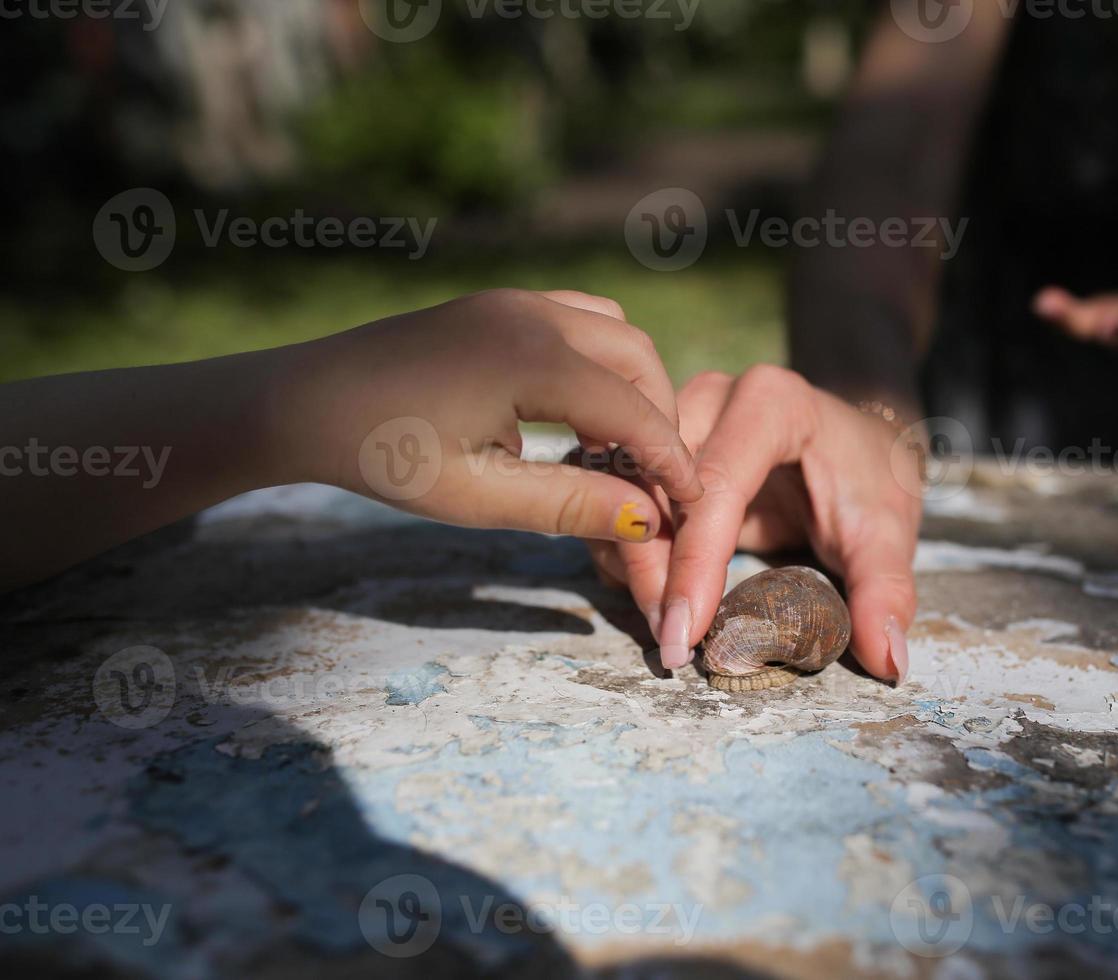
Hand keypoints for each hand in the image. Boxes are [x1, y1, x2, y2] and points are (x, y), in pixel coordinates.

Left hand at [293, 288, 702, 540]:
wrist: (301, 401)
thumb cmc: (380, 454)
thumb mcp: (475, 496)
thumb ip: (567, 506)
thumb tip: (646, 520)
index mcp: (531, 358)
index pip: (635, 410)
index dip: (672, 462)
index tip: (695, 506)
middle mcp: (533, 314)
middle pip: (638, 359)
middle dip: (659, 420)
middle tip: (655, 484)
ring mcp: (514, 301)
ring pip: (613, 332)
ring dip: (632, 387)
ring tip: (617, 453)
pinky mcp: (498, 305)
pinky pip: (579, 324)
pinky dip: (599, 366)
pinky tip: (574, 419)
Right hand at [586, 366, 922, 682]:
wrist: (852, 438)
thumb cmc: (868, 478)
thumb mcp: (887, 531)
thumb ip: (884, 590)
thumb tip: (886, 659)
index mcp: (772, 402)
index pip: (715, 487)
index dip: (695, 565)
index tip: (686, 633)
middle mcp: (712, 397)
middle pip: (654, 486)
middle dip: (653, 570)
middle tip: (671, 640)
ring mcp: (676, 415)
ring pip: (623, 491)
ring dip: (631, 561)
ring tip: (661, 623)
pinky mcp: (656, 443)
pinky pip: (618, 495)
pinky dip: (625, 547)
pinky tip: (651, 593)